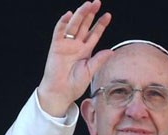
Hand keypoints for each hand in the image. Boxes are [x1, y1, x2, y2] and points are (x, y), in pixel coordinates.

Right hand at [36, 0, 112, 116]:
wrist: (61, 92)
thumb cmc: (74, 85)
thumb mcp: (90, 72)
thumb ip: (99, 60)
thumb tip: (111, 51)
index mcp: (86, 51)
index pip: (94, 34)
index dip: (101, 24)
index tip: (108, 15)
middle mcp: (76, 45)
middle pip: (84, 25)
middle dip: (90, 14)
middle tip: (96, 2)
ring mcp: (66, 44)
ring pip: (74, 25)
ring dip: (80, 15)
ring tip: (87, 5)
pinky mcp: (56, 46)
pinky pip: (59, 31)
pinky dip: (63, 23)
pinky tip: (69, 15)